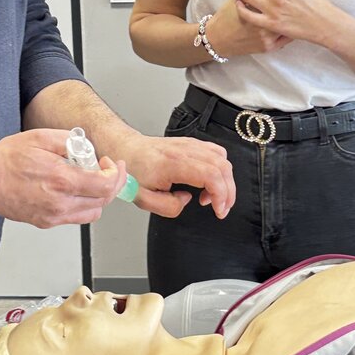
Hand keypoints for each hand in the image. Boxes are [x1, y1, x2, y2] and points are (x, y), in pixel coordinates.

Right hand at [0, 129, 125, 226]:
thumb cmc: (7, 160)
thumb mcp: (42, 137)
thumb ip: (70, 140)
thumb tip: (87, 148)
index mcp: (62, 180)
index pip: (105, 186)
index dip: (116, 174)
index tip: (112, 164)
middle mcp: (60, 203)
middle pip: (103, 201)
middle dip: (111, 183)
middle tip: (105, 170)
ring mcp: (53, 216)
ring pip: (92, 213)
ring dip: (98, 196)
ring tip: (89, 179)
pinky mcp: (46, 222)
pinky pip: (76, 218)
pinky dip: (83, 205)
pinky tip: (74, 190)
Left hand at [108, 132, 235, 219]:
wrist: (126, 149)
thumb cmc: (133, 171)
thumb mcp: (143, 198)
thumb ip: (168, 206)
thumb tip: (187, 200)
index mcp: (172, 163)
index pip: (210, 174)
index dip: (221, 194)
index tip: (218, 210)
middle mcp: (184, 150)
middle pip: (222, 167)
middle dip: (228, 192)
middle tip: (221, 208)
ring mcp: (189, 144)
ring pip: (222, 159)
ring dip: (225, 181)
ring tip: (213, 197)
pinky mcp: (192, 143)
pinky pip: (216, 153)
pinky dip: (220, 170)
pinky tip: (210, 182)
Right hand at [205, 0, 291, 58]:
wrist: (217, 39)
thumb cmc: (225, 17)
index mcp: (257, 9)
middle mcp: (264, 25)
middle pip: (285, 11)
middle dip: (291, 3)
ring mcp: (267, 38)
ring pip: (289, 26)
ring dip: (294, 17)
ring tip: (298, 8)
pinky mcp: (268, 47)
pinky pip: (286, 39)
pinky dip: (291, 32)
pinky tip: (294, 23)